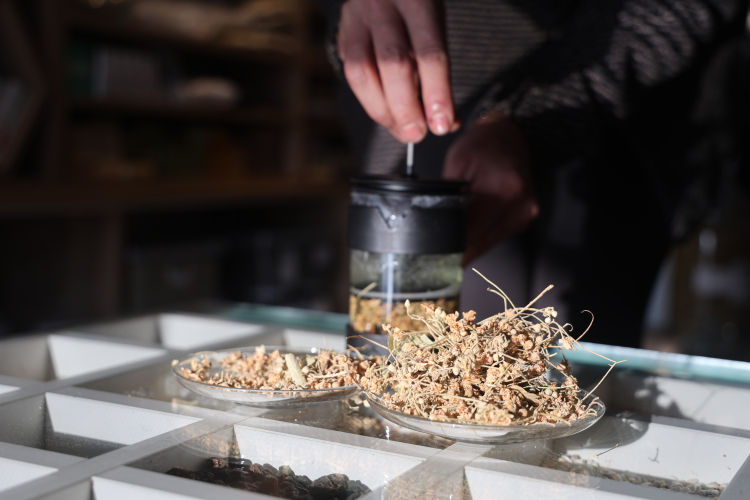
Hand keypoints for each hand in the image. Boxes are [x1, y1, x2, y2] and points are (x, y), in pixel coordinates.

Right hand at [337, 0, 458, 142]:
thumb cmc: (416, 10)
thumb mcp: (435, 29)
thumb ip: (438, 74)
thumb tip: (444, 123)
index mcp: (417, 2)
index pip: (430, 54)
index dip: (437, 94)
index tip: (442, 125)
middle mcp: (383, 6)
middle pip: (392, 64)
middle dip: (406, 108)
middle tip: (418, 134)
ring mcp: (356, 19)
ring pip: (361, 72)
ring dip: (382, 110)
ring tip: (400, 129)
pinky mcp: (341, 34)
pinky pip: (351, 75)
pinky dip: (369, 100)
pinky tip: (386, 110)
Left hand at [443, 112, 538, 264]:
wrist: (508, 135)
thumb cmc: (483, 145)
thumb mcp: (457, 165)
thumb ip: (448, 198)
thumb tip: (434, 226)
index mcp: (504, 190)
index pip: (471, 234)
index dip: (449, 247)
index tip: (434, 255)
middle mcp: (520, 206)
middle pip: (481, 245)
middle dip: (458, 252)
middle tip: (437, 256)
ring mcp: (525, 214)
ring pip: (489, 245)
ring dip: (471, 246)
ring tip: (452, 240)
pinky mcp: (525, 218)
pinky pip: (497, 237)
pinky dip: (482, 237)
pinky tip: (471, 229)